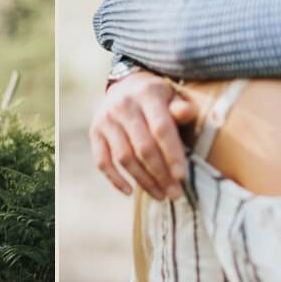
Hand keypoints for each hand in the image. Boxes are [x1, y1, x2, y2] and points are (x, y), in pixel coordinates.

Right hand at [89, 70, 196, 198]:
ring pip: (124, 158)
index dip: (172, 154)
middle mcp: (124, 105)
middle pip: (143, 147)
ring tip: (160, 195)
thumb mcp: (172, 96)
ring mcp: (106, 119)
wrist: (125, 86)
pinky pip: (102, 161)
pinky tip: (129, 191)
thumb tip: (186, 113)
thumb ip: (181, 108)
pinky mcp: (95, 132)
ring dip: (143, 181)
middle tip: (175, 193)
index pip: (161, 128)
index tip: (181, 176)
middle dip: (161, 174)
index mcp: (148, 94)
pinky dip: (114, 179)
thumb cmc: (157, 99)